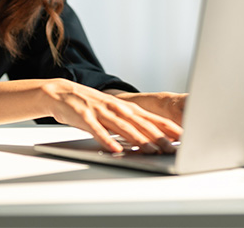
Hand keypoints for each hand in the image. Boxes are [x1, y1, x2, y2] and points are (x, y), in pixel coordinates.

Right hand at [39, 79, 181, 153]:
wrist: (61, 92)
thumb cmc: (90, 105)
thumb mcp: (113, 111)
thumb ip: (130, 123)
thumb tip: (151, 137)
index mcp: (125, 107)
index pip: (150, 117)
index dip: (167, 126)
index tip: (182, 136)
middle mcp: (116, 107)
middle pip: (140, 123)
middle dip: (157, 136)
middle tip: (170, 148)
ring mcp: (100, 111)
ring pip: (122, 127)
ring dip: (137, 139)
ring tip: (150, 151)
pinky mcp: (84, 117)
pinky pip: (97, 131)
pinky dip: (107, 140)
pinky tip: (115, 149)